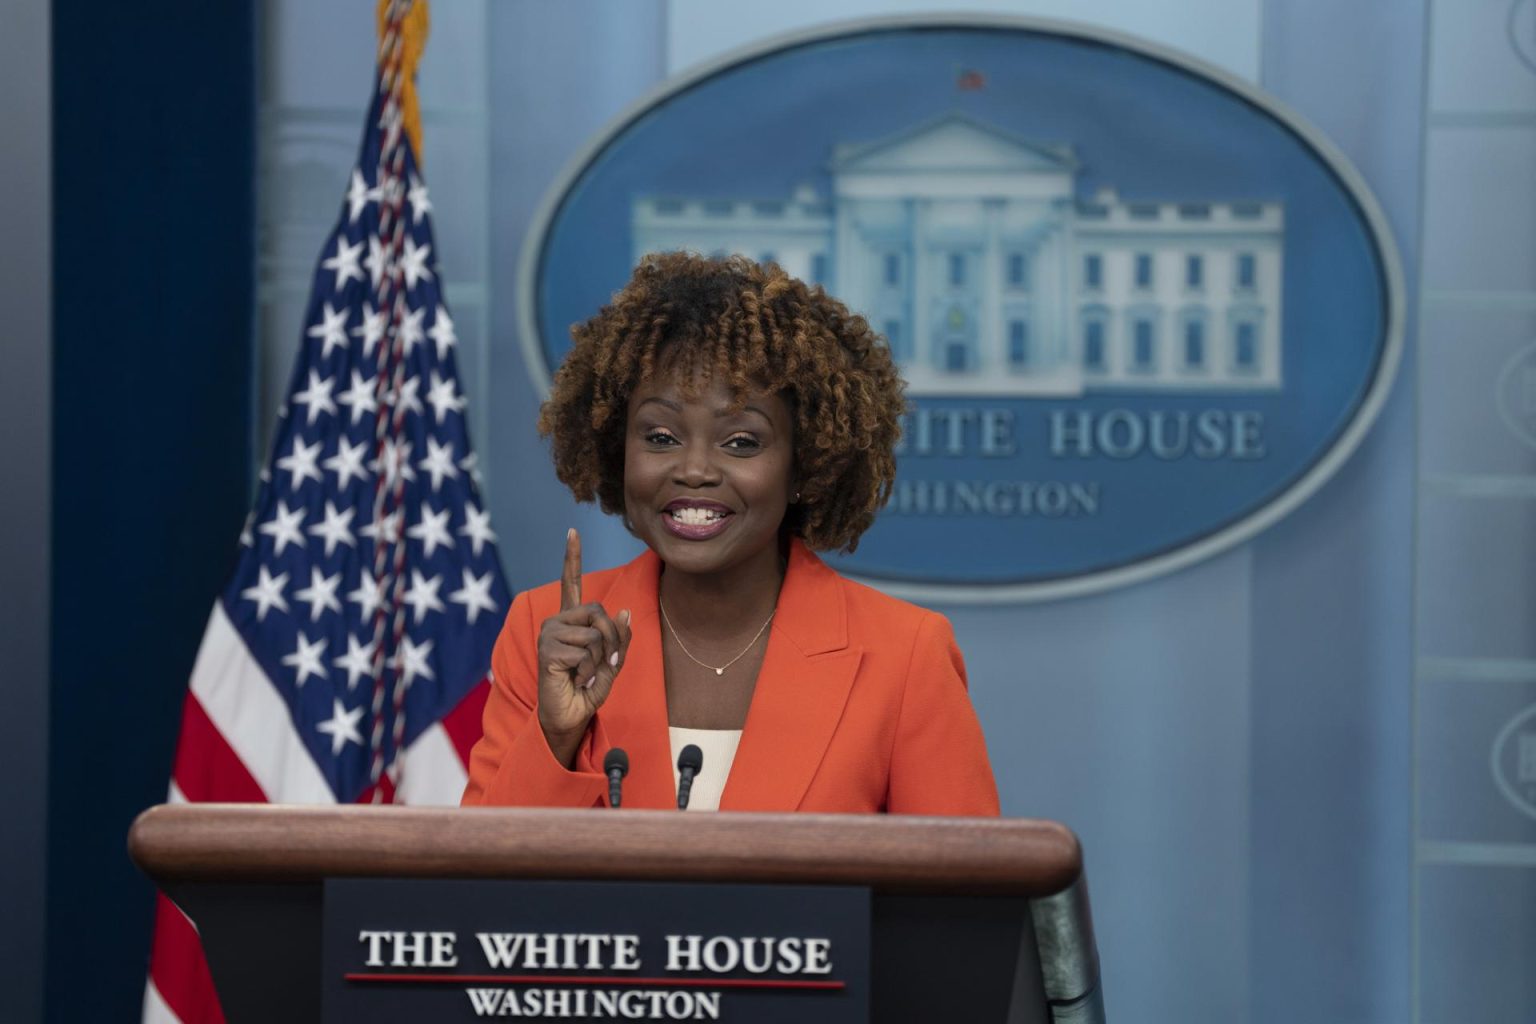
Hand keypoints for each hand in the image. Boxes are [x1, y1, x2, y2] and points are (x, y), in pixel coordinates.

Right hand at [535, 528, 631, 766]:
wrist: (569, 717)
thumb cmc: (587, 689)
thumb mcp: (612, 661)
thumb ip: (620, 637)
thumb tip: (626, 611)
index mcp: (571, 621)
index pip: (571, 583)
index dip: (572, 558)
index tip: (572, 532)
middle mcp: (556, 623)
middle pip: (599, 612)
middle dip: (612, 639)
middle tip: (603, 663)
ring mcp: (550, 634)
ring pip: (596, 634)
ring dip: (601, 659)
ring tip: (584, 675)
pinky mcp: (548, 650)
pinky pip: (587, 652)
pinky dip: (589, 670)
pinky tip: (574, 679)